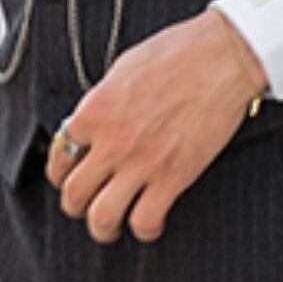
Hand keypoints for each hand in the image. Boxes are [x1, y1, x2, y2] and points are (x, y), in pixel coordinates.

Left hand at [51, 7, 269, 244]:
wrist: (223, 56)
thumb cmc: (179, 52)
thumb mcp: (124, 68)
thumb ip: (104, 101)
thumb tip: (96, 122)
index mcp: (94, 110)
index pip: (59, 154)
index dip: (61, 171)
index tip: (69, 175)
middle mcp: (111, 140)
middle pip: (74, 193)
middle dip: (75, 205)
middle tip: (85, 205)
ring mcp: (142, 161)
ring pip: (102, 217)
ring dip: (102, 227)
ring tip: (111, 226)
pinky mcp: (174, 175)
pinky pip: (145, 220)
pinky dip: (144, 230)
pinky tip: (149, 222)